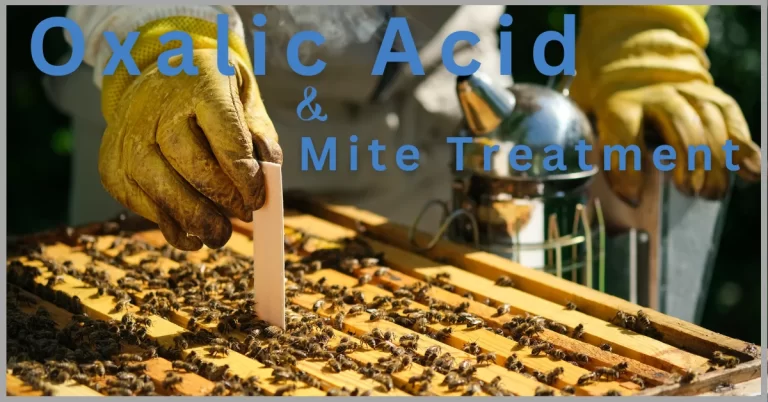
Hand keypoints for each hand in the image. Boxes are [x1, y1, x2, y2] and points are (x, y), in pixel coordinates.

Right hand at [99, 49, 281, 249]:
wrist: (161, 77)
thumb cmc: (213, 95)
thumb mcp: (245, 101)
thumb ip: (260, 137)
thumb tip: (268, 176)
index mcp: (200, 80)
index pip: (223, 133)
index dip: (244, 173)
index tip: (258, 199)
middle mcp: (155, 103)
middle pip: (185, 157)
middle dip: (219, 196)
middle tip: (244, 216)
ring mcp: (127, 131)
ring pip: (155, 181)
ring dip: (191, 216)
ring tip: (219, 235)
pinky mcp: (111, 160)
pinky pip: (136, 198)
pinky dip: (166, 223)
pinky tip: (191, 235)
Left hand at [571, 6, 760, 204]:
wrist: (625, 50)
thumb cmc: (602, 96)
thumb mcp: (583, 115)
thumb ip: (586, 146)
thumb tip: (588, 186)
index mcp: (616, 101)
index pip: (623, 134)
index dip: (628, 167)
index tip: (633, 196)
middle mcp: (655, 92)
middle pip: (679, 126)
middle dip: (688, 162)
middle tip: (688, 192)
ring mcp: (685, 90)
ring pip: (708, 122)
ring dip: (715, 160)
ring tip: (711, 193)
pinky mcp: (707, 93)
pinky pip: (729, 116)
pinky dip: (742, 144)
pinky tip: (751, 171)